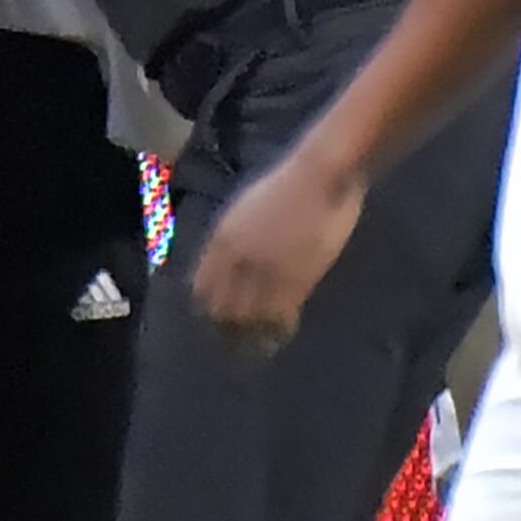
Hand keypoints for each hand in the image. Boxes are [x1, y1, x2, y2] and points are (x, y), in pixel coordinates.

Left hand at [190, 157, 366, 348]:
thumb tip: (230, 268)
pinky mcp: (295, 278)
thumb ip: (235, 240)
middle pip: (223, 305)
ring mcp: (265, 270)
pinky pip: (281, 313)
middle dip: (227, 324)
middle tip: (236, 338)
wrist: (317, 176)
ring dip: (252, 332)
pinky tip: (283, 332)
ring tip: (257, 344)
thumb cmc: (286, 186)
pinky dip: (280, 327)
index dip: (208, 304)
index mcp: (221, 239)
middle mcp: (237, 259)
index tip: (214, 316)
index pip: (203, 284)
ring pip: (250, 315)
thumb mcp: (245, 210)